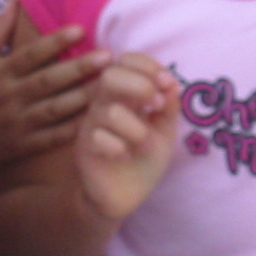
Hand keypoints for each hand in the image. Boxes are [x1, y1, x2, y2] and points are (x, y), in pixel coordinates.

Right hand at [0, 0, 109, 163]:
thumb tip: (15, 0)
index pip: (30, 55)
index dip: (54, 42)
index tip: (80, 30)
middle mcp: (9, 97)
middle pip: (48, 80)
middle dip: (78, 68)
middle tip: (107, 57)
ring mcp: (17, 124)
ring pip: (55, 109)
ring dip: (83, 97)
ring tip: (111, 86)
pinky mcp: (23, 146)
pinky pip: (52, 138)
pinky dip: (74, 129)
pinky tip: (96, 118)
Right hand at [75, 53, 179, 223]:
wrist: (126, 195)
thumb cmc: (144, 158)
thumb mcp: (164, 130)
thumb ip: (169, 106)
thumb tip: (171, 81)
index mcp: (124, 93)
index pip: (126, 60)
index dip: (147, 65)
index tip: (167, 83)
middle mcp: (104, 104)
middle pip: (110, 75)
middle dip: (140, 86)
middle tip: (157, 106)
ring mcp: (91, 125)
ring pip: (111, 111)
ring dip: (137, 128)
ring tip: (145, 144)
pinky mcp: (84, 148)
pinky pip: (99, 139)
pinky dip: (119, 147)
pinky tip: (125, 156)